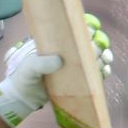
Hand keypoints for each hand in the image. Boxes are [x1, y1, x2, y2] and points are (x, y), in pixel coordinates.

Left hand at [0, 13, 113, 127]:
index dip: (86, 30)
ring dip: (104, 58)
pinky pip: (93, 75)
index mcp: (56, 43)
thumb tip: (60, 60)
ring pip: (94, 58)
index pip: (75, 31)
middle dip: (99, 45)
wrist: (22, 97)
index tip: (91, 33)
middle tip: (101, 51)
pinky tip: (104, 72)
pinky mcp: (76, 80)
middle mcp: (67, 52)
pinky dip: (101, 73)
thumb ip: (41, 63)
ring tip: (106, 61)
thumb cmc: (23, 77)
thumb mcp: (29, 68)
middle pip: (90, 44)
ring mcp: (73, 66)